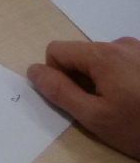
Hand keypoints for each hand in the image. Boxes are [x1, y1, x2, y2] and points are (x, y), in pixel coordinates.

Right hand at [27, 37, 139, 159]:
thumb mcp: (95, 118)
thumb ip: (59, 92)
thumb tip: (33, 71)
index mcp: (102, 54)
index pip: (56, 51)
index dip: (57, 76)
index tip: (78, 100)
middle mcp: (121, 44)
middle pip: (81, 55)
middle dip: (83, 80)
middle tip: (104, 109)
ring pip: (103, 60)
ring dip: (104, 80)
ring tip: (126, 107)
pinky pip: (124, 63)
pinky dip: (123, 79)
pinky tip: (139, 100)